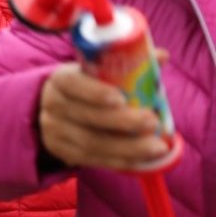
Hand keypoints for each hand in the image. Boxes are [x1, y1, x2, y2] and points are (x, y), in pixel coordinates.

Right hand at [38, 63, 169, 169]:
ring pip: (91, 142)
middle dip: (122, 122)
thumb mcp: (97, 72)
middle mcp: (53, 105)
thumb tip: (162, 56)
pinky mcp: (61, 150)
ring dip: (127, 147)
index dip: (95, 92)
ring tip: (157, 147)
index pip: (73, 84)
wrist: (55, 110)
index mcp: (61, 80)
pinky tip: (141, 159)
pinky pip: (92, 159)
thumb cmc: (86, 86)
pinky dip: (118, 160)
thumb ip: (128, 64)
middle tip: (152, 122)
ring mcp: (54, 130)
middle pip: (87, 117)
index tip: (121, 98)